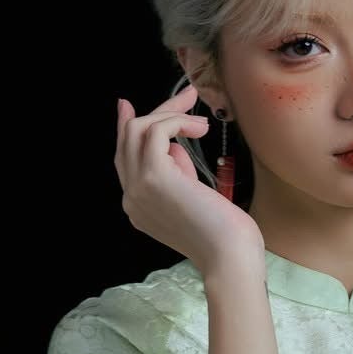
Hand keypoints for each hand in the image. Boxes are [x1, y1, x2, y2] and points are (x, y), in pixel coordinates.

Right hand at [115, 84, 263, 278]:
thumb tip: (174, 148)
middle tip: (188, 97)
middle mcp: (131, 198)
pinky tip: (200, 129)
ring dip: (171, 115)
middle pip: (128, 140)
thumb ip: (177, 175)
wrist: (229, 256)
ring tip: (202, 123)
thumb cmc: (223, 234)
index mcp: (138, 208)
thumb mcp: (192, 199)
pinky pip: (156, 131)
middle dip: (157, 111)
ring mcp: (138, 188)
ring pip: (138, 130)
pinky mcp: (153, 177)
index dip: (125, 129)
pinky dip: (178, 122)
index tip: (127, 105)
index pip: (123, 159)